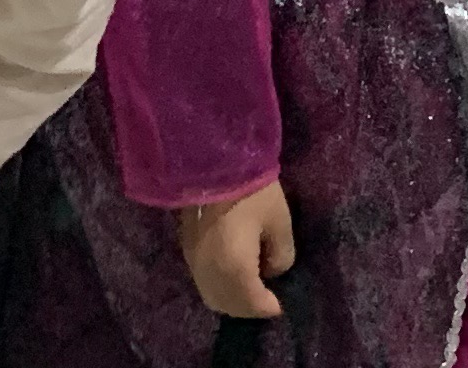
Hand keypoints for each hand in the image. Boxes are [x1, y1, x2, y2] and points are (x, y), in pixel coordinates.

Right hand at [174, 179, 293, 321]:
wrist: (212, 160)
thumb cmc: (252, 190)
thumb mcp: (280, 223)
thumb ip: (281, 257)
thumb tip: (270, 270)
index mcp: (234, 269)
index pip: (252, 304)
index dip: (270, 307)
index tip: (281, 302)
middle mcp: (209, 272)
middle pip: (229, 305)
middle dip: (249, 308)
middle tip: (267, 297)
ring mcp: (194, 261)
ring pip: (212, 296)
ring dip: (232, 299)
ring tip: (251, 287)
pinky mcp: (186, 248)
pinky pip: (203, 281)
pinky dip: (219, 286)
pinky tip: (233, 273)